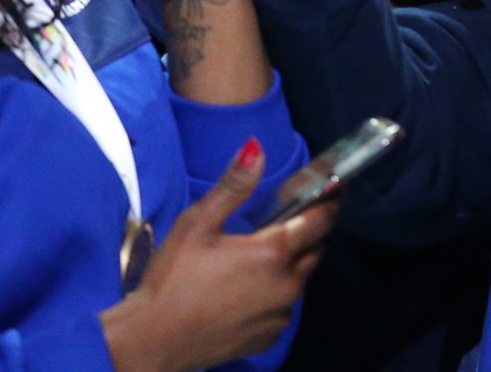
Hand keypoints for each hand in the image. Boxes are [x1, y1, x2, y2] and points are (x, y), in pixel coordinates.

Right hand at [102, 138, 335, 371]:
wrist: (152, 342)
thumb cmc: (173, 278)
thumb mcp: (198, 223)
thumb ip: (234, 185)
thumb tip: (257, 148)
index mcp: (273, 253)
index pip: (320, 220)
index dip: (330, 199)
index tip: (338, 184)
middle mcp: (286, 286)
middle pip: (315, 249)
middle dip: (312, 229)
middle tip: (298, 213)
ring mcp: (278, 315)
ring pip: (300, 279)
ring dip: (293, 261)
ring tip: (267, 249)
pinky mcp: (267, 339)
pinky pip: (284, 306)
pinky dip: (277, 290)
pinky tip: (251, 285)